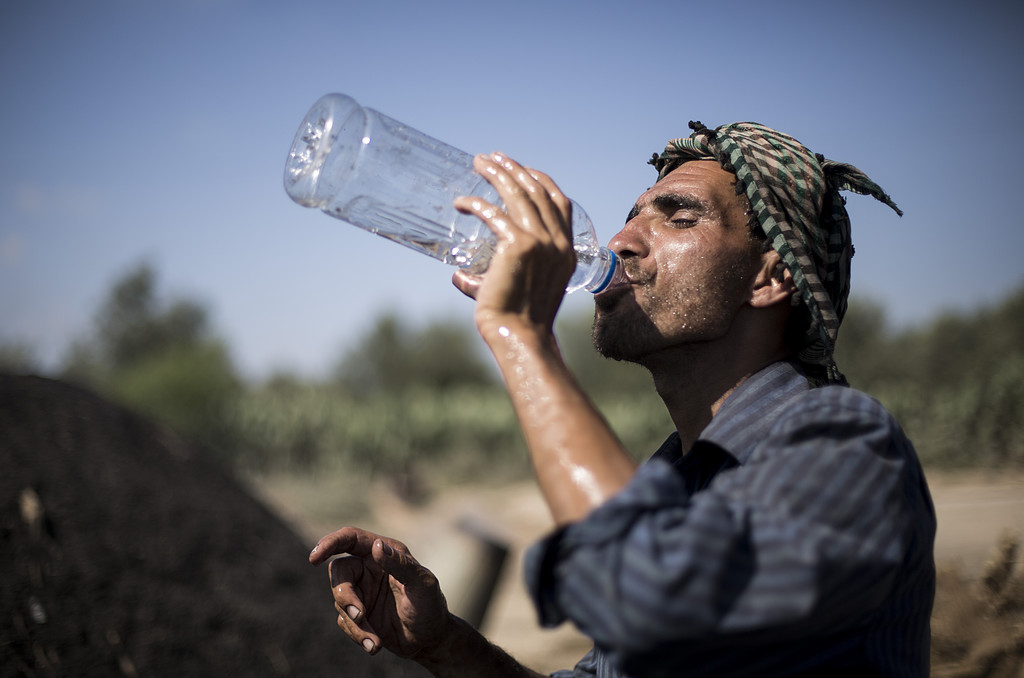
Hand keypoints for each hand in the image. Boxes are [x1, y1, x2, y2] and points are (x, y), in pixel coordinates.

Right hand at [309, 527, 450, 657]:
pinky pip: (344, 622)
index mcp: (383, 553)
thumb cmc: (430, 606)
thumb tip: (376, 546)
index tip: (314, 558)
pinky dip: (357, 635)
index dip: (329, 543)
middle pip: (338, 572)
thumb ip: (400, 564)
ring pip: (340, 601)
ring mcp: (362, 592)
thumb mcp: (422, 584)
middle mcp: (368, 569)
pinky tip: (374, 645)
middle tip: (360, 615)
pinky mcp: (358, 614)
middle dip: (345, 596)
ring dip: (355, 623)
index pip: (350, 538)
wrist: (430, 640)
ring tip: (375, 642)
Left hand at [452, 152, 575, 334]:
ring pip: (519, 193)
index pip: (559, 202)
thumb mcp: (516, 291)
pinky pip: (493, 213)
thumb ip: (490, 276)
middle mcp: (558, 242)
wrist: (519, 336)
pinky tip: (461, 203)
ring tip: (479, 163)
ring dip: (497, 173)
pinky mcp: (518, 245)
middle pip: (537, 190)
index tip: (517, 168)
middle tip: (491, 158)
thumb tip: (459, 275)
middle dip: (513, 168)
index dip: (538, 180)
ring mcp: (541, 241)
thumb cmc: (515, 320)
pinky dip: (475, 204)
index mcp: (567, 251)